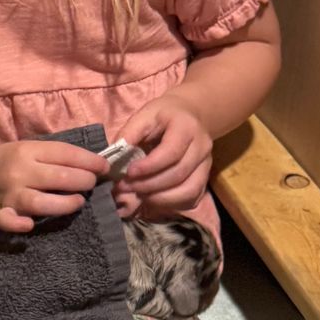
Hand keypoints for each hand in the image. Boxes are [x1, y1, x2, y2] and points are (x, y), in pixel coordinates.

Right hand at [0, 141, 109, 233]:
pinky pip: (8, 222)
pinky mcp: (0, 213)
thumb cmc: (11, 161)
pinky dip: (19, 225)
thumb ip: (57, 156)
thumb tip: (95, 164)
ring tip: (78, 202)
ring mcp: (10, 194)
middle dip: (83, 181)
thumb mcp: (31, 148)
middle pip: (58, 178)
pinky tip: (30, 225)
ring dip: (65, 204)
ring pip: (40, 202)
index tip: (104, 167)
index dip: (89, 161)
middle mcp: (19, 172)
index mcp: (28, 151)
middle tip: (91, 184)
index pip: (65, 154)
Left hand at [114, 96, 212, 218]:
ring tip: (137, 194)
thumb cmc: (163, 115)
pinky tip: (151, 198)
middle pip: (179, 174)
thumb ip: (129, 133)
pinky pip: (191, 199)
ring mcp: (206, 165)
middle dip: (148, 185)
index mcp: (187, 127)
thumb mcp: (144, 115)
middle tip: (124, 187)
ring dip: (160, 198)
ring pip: (188, 191)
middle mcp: (202, 147)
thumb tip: (113, 158)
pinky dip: (170, 204)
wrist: (189, 115)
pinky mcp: (204, 179)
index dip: (149, 167)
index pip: (171, 153)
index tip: (128, 172)